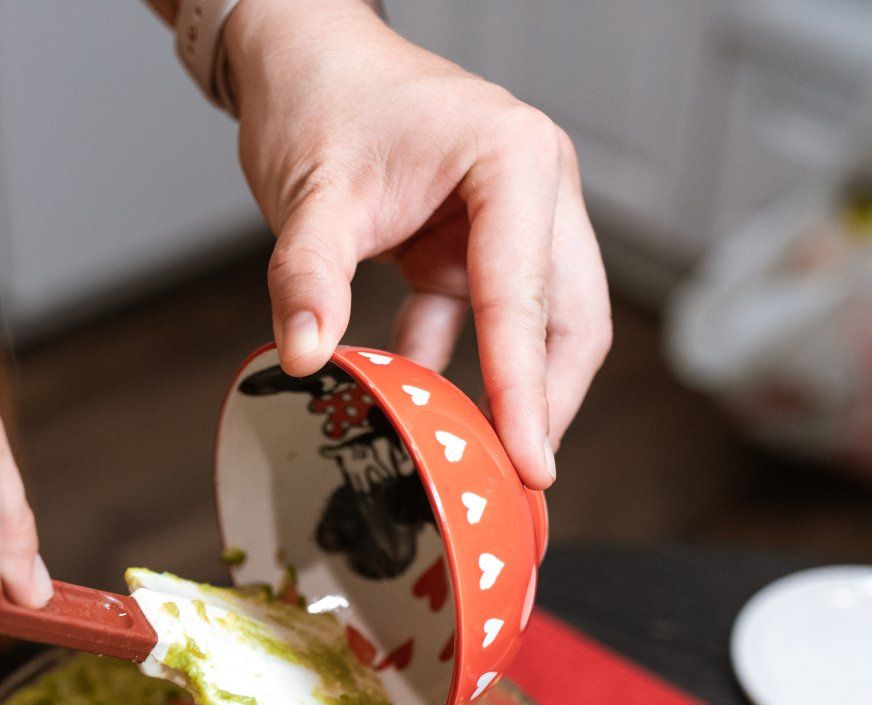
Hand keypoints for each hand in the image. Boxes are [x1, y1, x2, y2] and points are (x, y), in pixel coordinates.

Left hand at [223, 0, 610, 487]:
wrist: (303, 56)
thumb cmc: (323, 99)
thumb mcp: (310, 192)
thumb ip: (307, 277)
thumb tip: (304, 359)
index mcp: (515, 159)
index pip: (525, 293)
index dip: (526, 388)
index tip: (530, 461)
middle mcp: (534, 186)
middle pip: (568, 318)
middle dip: (545, 402)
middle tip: (518, 482)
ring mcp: (512, 218)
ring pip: (536, 326)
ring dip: (505, 391)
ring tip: (476, 461)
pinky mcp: (477, 244)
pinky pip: (482, 321)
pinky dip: (454, 366)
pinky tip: (418, 409)